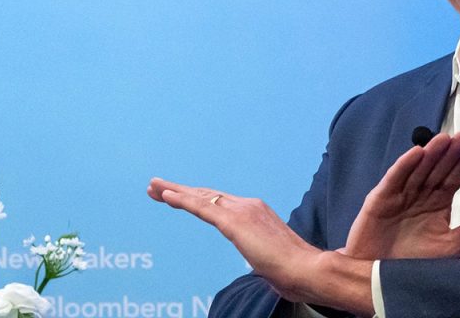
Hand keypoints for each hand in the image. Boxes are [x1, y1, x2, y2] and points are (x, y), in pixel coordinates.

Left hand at [147, 179, 372, 313]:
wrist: (307, 270)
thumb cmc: (294, 271)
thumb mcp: (272, 260)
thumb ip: (264, 257)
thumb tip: (265, 267)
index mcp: (258, 214)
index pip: (221, 203)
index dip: (197, 199)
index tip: (177, 197)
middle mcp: (249, 206)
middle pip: (207, 195)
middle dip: (180, 190)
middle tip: (156, 187)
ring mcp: (242, 211)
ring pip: (201, 197)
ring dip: (174, 191)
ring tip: (153, 187)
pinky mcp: (235, 222)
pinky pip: (203, 208)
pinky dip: (182, 200)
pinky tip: (166, 196)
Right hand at [344, 132, 459, 259]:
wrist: (376, 281)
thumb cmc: (413, 264)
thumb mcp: (449, 246)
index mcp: (437, 205)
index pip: (453, 179)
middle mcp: (419, 196)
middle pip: (437, 170)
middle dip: (449, 154)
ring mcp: (399, 195)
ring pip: (417, 170)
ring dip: (430, 154)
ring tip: (443, 139)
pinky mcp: (379, 200)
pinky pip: (394, 180)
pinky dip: (404, 166)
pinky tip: (416, 153)